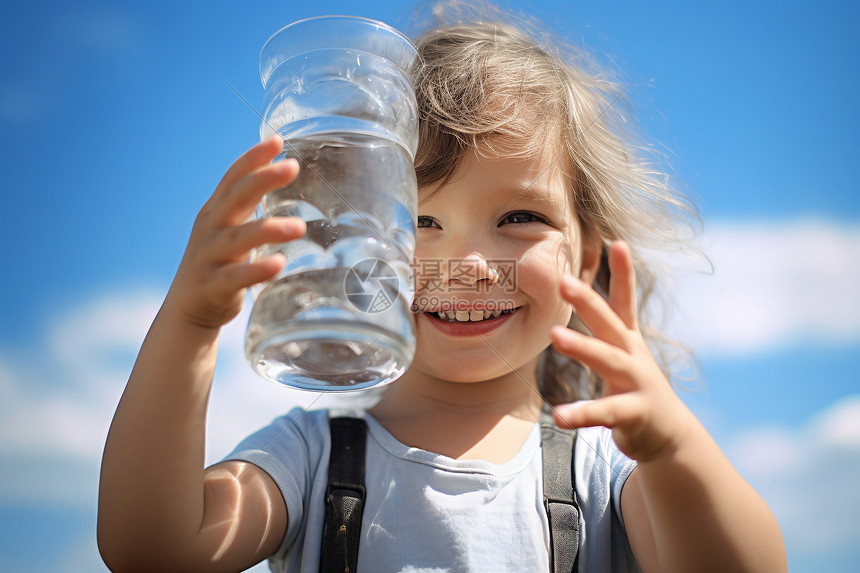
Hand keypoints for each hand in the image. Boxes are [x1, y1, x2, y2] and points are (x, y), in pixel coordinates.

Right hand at [166, 136, 305, 329]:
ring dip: (269, 229)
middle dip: (262, 179)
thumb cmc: (219, 260)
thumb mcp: (228, 225)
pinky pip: (237, 277)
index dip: (253, 158)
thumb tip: (279, 168)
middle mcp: (211, 228)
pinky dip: (257, 270)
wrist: (188, 306)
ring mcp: (210, 257)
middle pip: (235, 198)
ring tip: (300, 227)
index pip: (233, 177)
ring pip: (239, 238)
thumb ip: (247, 201)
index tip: (277, 141)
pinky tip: (279, 263)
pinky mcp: (215, 286)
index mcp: (217, 211)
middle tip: (292, 166)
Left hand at [550, 242, 693, 461]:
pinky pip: (604, 413)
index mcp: (628, 339)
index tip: (618, 243)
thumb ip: (605, 325)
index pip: (624, 301)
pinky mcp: (633, 414)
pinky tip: (559, 416)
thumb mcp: (623, 353)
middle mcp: (633, 356)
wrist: (668, 435)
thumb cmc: (636, 388)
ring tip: (554, 335)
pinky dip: (581, 415)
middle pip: (609, 323)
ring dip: (582, 347)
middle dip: (588, 301)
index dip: (623, 273)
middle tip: (564, 281)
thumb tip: (579, 291)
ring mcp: (636, 383)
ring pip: (608, 361)